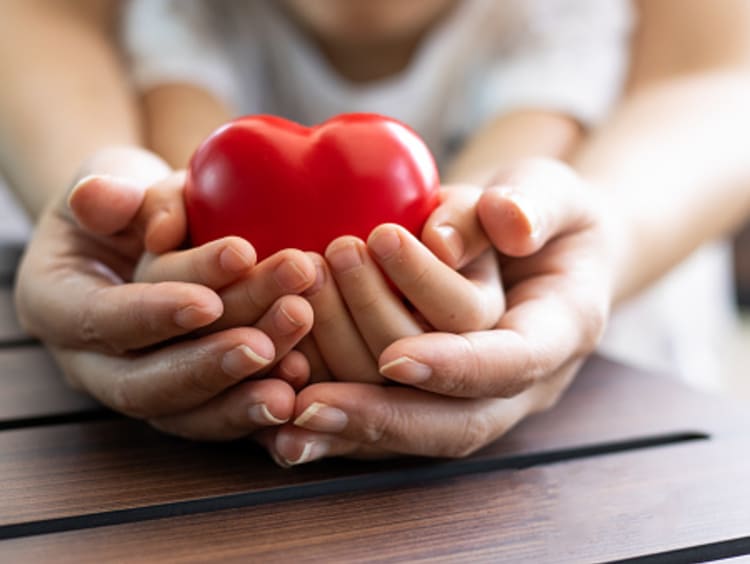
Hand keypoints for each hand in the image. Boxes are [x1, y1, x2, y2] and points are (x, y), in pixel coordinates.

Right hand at [14, 146, 314, 439]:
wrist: (141, 234)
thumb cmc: (125, 201)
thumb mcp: (105, 177)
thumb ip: (106, 190)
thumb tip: (104, 198)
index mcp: (57, 304)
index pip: (102, 321)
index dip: (153, 316)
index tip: (208, 302)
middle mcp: (93, 361)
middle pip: (148, 382)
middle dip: (216, 360)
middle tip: (285, 321)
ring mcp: (141, 384)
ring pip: (190, 408)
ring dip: (250, 383)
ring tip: (304, 354)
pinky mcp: (186, 398)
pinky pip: (219, 417)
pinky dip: (258, 408)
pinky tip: (301, 386)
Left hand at [262, 159, 615, 463]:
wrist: (532, 245)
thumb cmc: (541, 211)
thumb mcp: (553, 190)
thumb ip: (535, 202)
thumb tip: (504, 222)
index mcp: (560, 330)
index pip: (513, 362)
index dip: (457, 367)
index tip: (395, 357)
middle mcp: (520, 380)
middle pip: (457, 421)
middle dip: (383, 415)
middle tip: (311, 399)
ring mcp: (475, 394)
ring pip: (413, 427)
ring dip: (347, 408)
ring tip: (285, 374)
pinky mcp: (434, 395)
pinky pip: (387, 426)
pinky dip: (334, 429)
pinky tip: (279, 427)